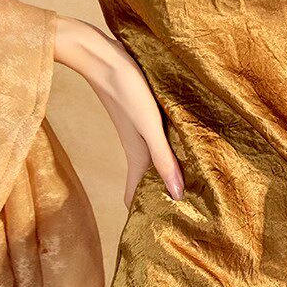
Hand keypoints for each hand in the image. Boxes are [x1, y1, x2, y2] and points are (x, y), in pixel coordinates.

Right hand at [52, 17, 183, 204]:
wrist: (100, 54)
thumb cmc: (124, 89)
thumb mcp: (149, 126)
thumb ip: (163, 158)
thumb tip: (177, 196)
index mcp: (137, 154)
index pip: (134, 195)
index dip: (142, 214)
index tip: (156, 231)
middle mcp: (136, 146)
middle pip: (145, 180)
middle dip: (158, 197)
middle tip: (183, 212)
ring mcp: (137, 129)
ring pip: (150, 160)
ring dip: (162, 173)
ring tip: (186, 184)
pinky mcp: (139, 112)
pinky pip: (154, 140)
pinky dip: (164, 150)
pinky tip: (178, 143)